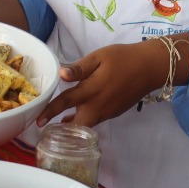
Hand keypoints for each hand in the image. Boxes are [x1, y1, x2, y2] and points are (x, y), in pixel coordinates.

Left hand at [37, 40, 168, 127]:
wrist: (151, 67)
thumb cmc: (123, 58)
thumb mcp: (99, 57)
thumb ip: (79, 68)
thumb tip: (61, 74)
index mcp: (92, 90)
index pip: (66, 102)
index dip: (50, 111)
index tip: (37, 121)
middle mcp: (99, 106)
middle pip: (77, 125)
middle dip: (62, 130)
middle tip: (46, 128)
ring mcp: (108, 111)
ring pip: (87, 124)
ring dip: (73, 126)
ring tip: (57, 124)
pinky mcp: (115, 112)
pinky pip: (95, 120)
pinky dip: (84, 120)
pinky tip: (75, 116)